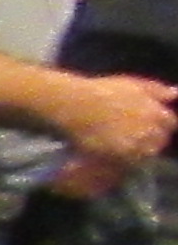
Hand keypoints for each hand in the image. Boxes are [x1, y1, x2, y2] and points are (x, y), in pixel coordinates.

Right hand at [55, 70, 177, 165]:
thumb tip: (175, 93)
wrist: (77, 104)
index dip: (163, 125)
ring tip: (129, 146)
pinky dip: (128, 158)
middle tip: (138, 136)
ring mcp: (135, 142)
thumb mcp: (133, 84)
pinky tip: (118, 152)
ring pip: (148, 152)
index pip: (171, 123)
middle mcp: (149, 128)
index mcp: (155, 111)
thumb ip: (157, 90)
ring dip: (142, 150)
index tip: (153, 125)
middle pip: (161, 140)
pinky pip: (131, 161)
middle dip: (153, 138)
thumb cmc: (103, 90)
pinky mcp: (119, 153)